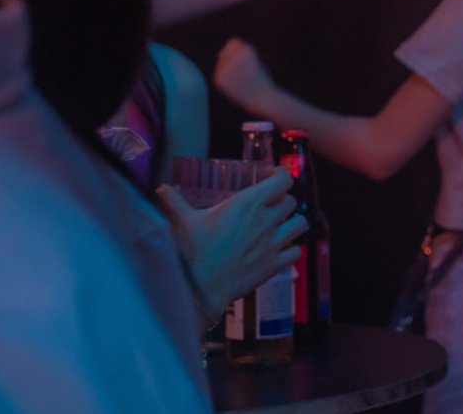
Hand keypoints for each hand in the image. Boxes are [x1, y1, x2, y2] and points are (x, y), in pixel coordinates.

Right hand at [157, 167, 307, 323]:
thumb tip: (162, 188)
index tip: (274, 176)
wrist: (198, 287)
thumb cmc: (191, 251)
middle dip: (282, 200)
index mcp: (249, 202)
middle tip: (271, 204)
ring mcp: (273, 244)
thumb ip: (174, 201)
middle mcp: (266, 220)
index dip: (281, 175)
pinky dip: (291, 249)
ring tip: (281, 224)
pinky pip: (296, 252)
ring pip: (300, 224)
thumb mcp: (182, 220)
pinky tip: (280, 249)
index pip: (283, 180)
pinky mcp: (274, 265)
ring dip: (292, 222)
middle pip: (290, 201)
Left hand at [215, 38, 274, 114]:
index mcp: (245, 50)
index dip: (239, 51)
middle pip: (224, 51)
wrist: (262, 98)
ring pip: (221, 63)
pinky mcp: (219, 79)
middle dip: (230, 59)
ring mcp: (225, 68)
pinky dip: (225, 80)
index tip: (247, 63)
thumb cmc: (262, 80)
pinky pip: (219, 74)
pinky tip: (235, 86)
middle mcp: (234, 57)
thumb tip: (221, 52)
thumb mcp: (254, 60)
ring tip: (240, 80)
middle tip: (242, 73)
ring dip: (227, 69)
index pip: (233, 42)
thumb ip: (240, 54)